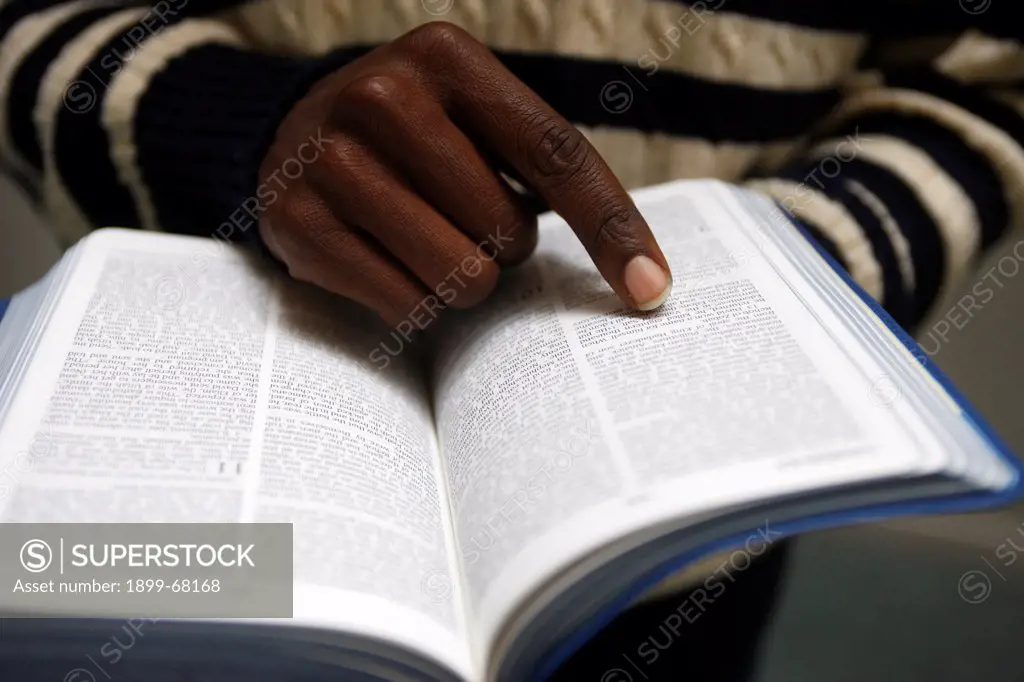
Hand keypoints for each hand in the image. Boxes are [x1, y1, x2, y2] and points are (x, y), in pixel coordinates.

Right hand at [258, 22, 671, 325]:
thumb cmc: (417, 139)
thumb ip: (548, 168)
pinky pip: (406, 306)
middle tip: (462, 217)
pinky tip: (387, 261)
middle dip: (504, 243)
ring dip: (464, 279)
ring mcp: (329, 160)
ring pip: (461, 276)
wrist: (295, 136)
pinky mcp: (296, 223)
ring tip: (427, 239)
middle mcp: (382, 96)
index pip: (556, 155)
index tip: (653, 288)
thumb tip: (643, 276)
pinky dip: (417, 303)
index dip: (613, 228)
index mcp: (447, 59)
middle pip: (508, 229)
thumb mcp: (477, 119)